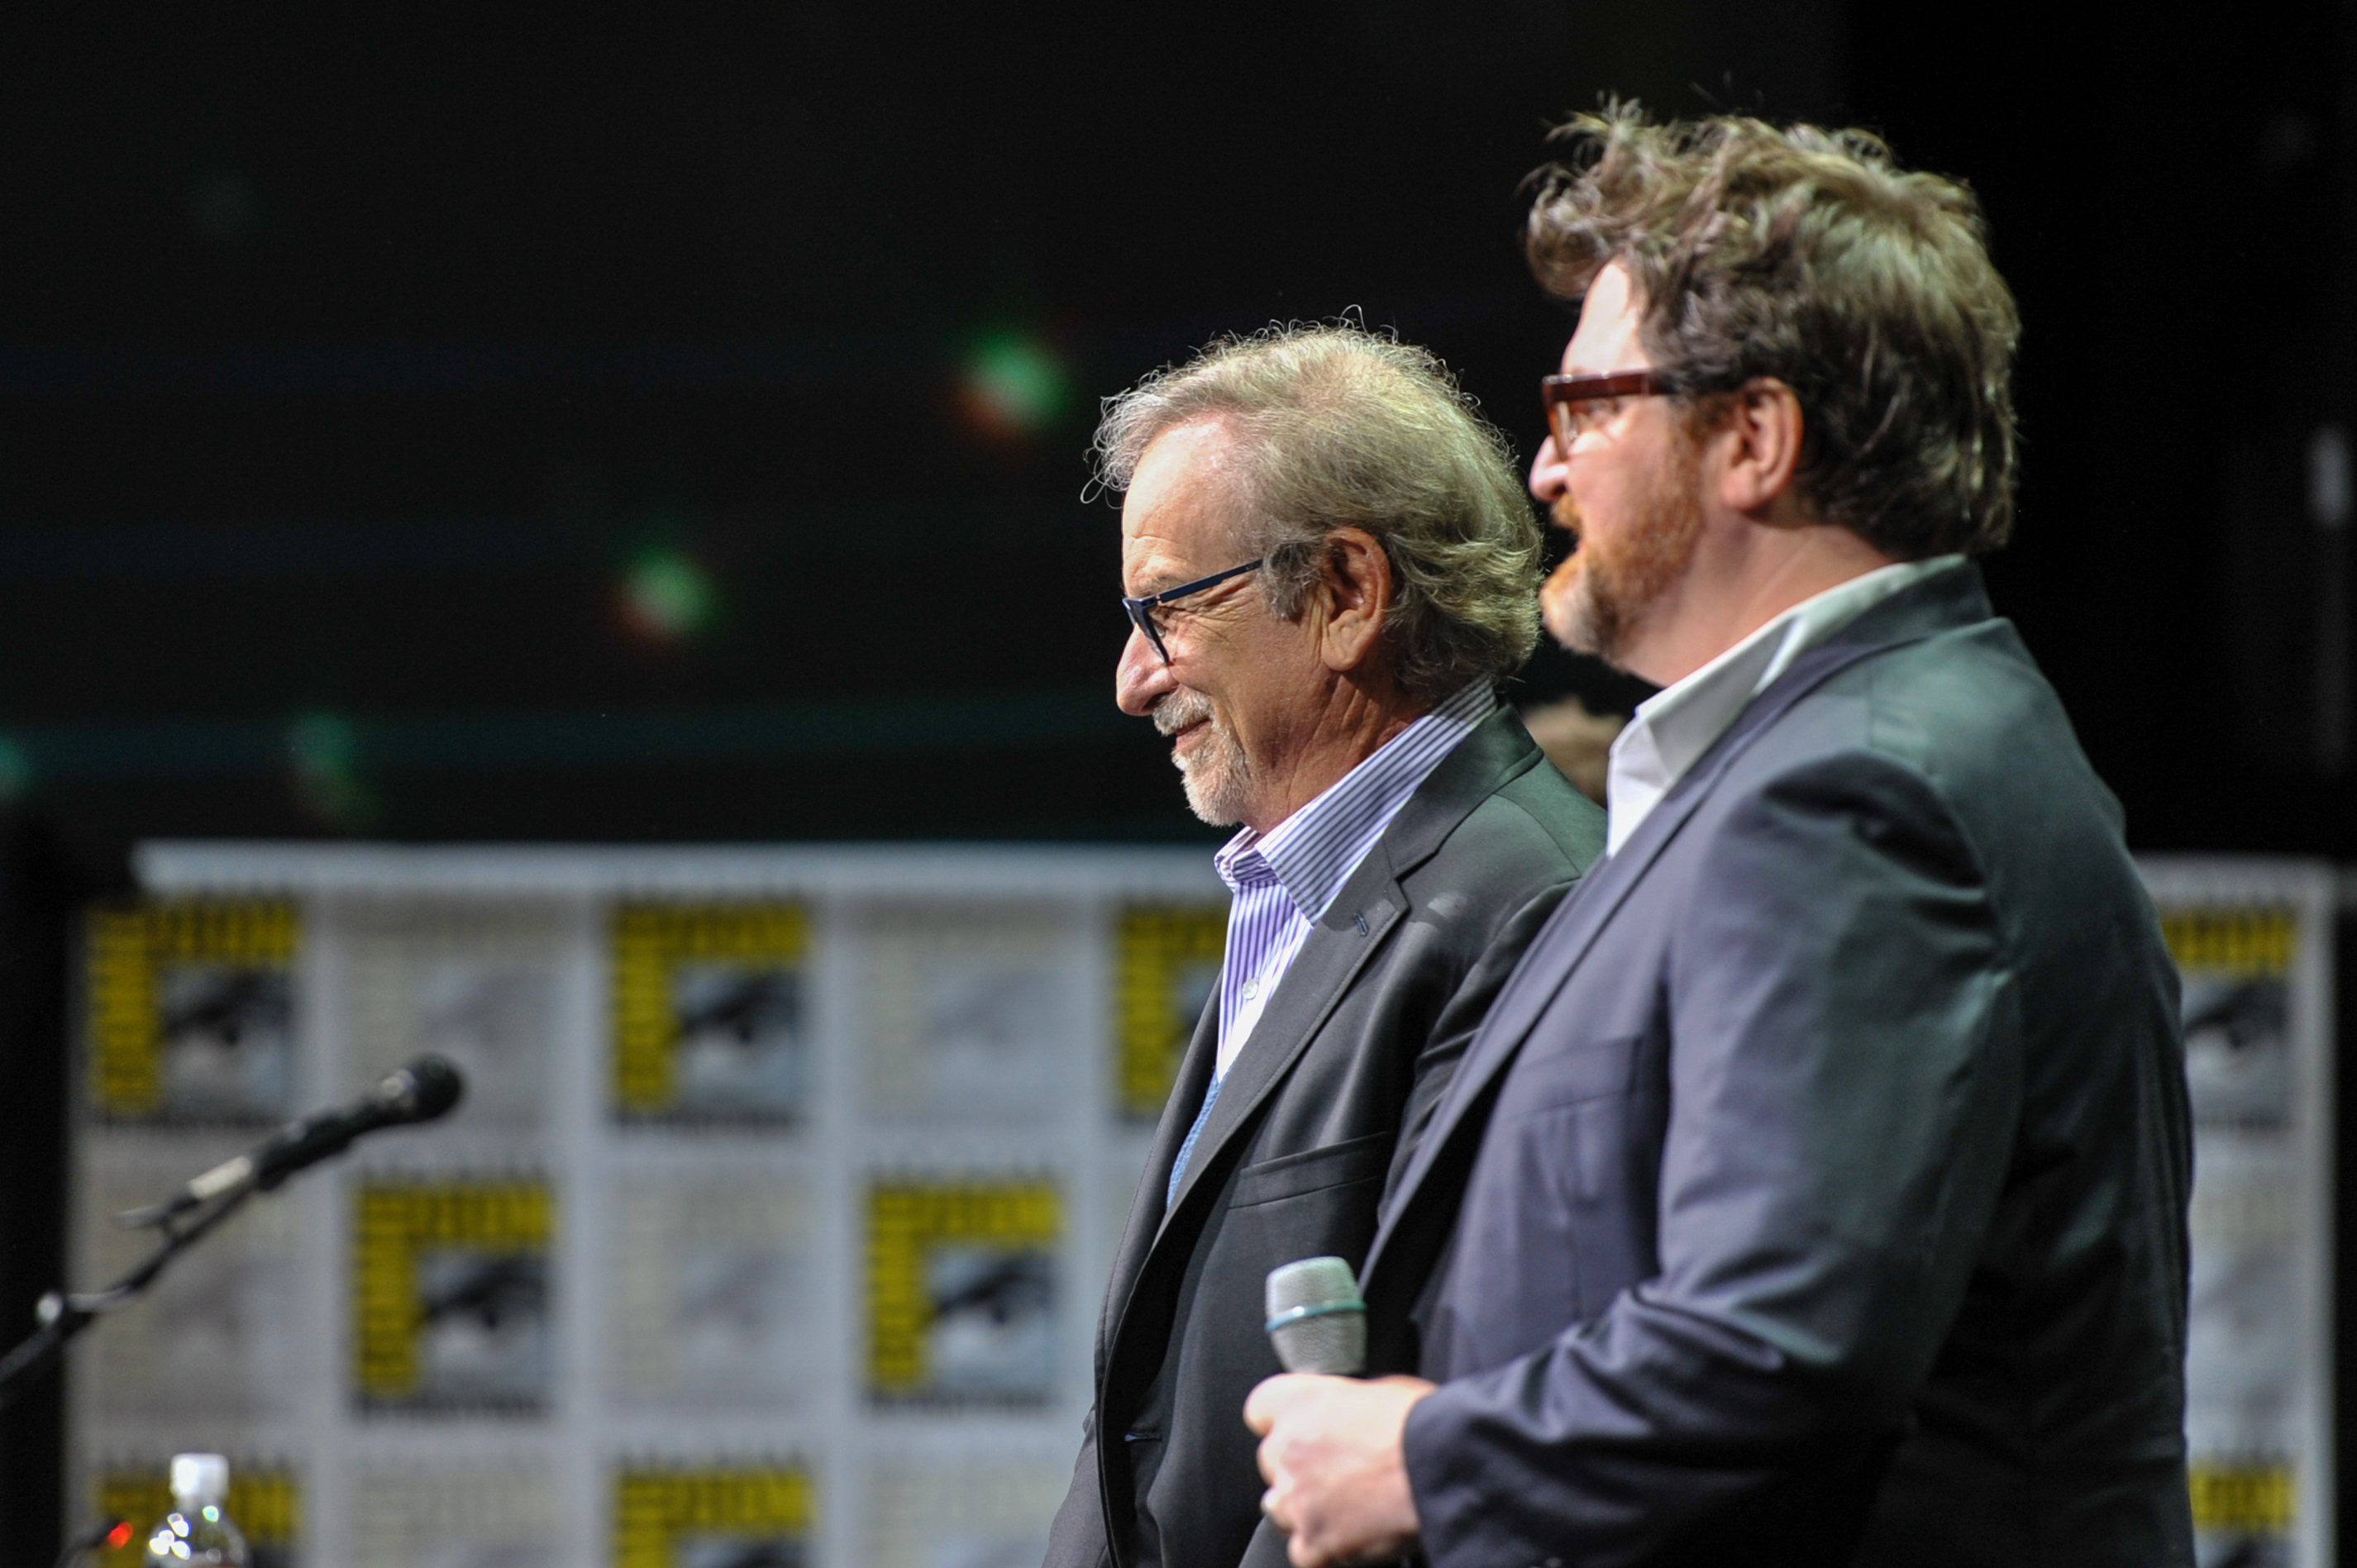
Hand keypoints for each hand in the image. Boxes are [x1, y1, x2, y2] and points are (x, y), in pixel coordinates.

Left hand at [1244, 1372, 1433, 1566]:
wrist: (1445, 1465)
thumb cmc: (1423, 1422)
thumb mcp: (1380, 1388)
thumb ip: (1346, 1402)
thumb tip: (1348, 1413)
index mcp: (1300, 1401)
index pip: (1260, 1409)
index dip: (1281, 1421)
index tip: (1298, 1428)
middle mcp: (1288, 1447)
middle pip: (1271, 1461)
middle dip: (1298, 1468)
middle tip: (1337, 1471)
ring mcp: (1297, 1497)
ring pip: (1280, 1509)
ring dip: (1305, 1509)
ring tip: (1347, 1507)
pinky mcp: (1313, 1540)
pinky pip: (1303, 1551)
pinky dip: (1325, 1549)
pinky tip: (1354, 1535)